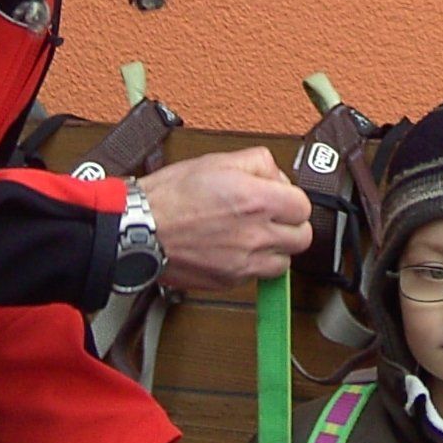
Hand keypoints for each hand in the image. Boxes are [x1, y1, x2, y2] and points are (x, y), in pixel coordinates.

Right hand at [143, 147, 312, 290]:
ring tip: (256, 235)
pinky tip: (235, 248)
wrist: (139, 230)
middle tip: (274, 217)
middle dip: (291, 225)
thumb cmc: (169, 196)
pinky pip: (256, 276)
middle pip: (302, 238)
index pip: (304, 207)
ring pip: (284, 263)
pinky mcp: (228, 281)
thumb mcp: (217, 161)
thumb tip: (275, 175)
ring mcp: (243, 263)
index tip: (280, 197)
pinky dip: (252, 264)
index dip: (292, 199)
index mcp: (256, 201)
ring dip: (275, 249)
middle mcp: (255, 235)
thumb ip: (257, 163)